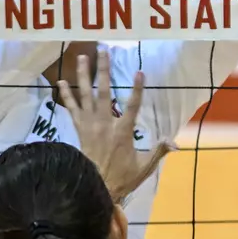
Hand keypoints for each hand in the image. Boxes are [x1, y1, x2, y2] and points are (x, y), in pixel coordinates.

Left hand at [56, 49, 173, 203]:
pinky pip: (71, 108)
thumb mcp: (145, 166)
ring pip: (85, 95)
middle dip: (104, 70)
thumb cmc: (123, 177)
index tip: (140, 72)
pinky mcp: (79, 129)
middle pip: (104, 92)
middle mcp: (104, 124)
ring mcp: (89, 125)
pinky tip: (61, 82)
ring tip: (83, 57)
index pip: (132, 106)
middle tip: (103, 51)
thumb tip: (176, 143)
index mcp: (122, 132)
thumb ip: (159, 151)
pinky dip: (66, 95)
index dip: (137, 89)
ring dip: (84, 75)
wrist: (95, 187)